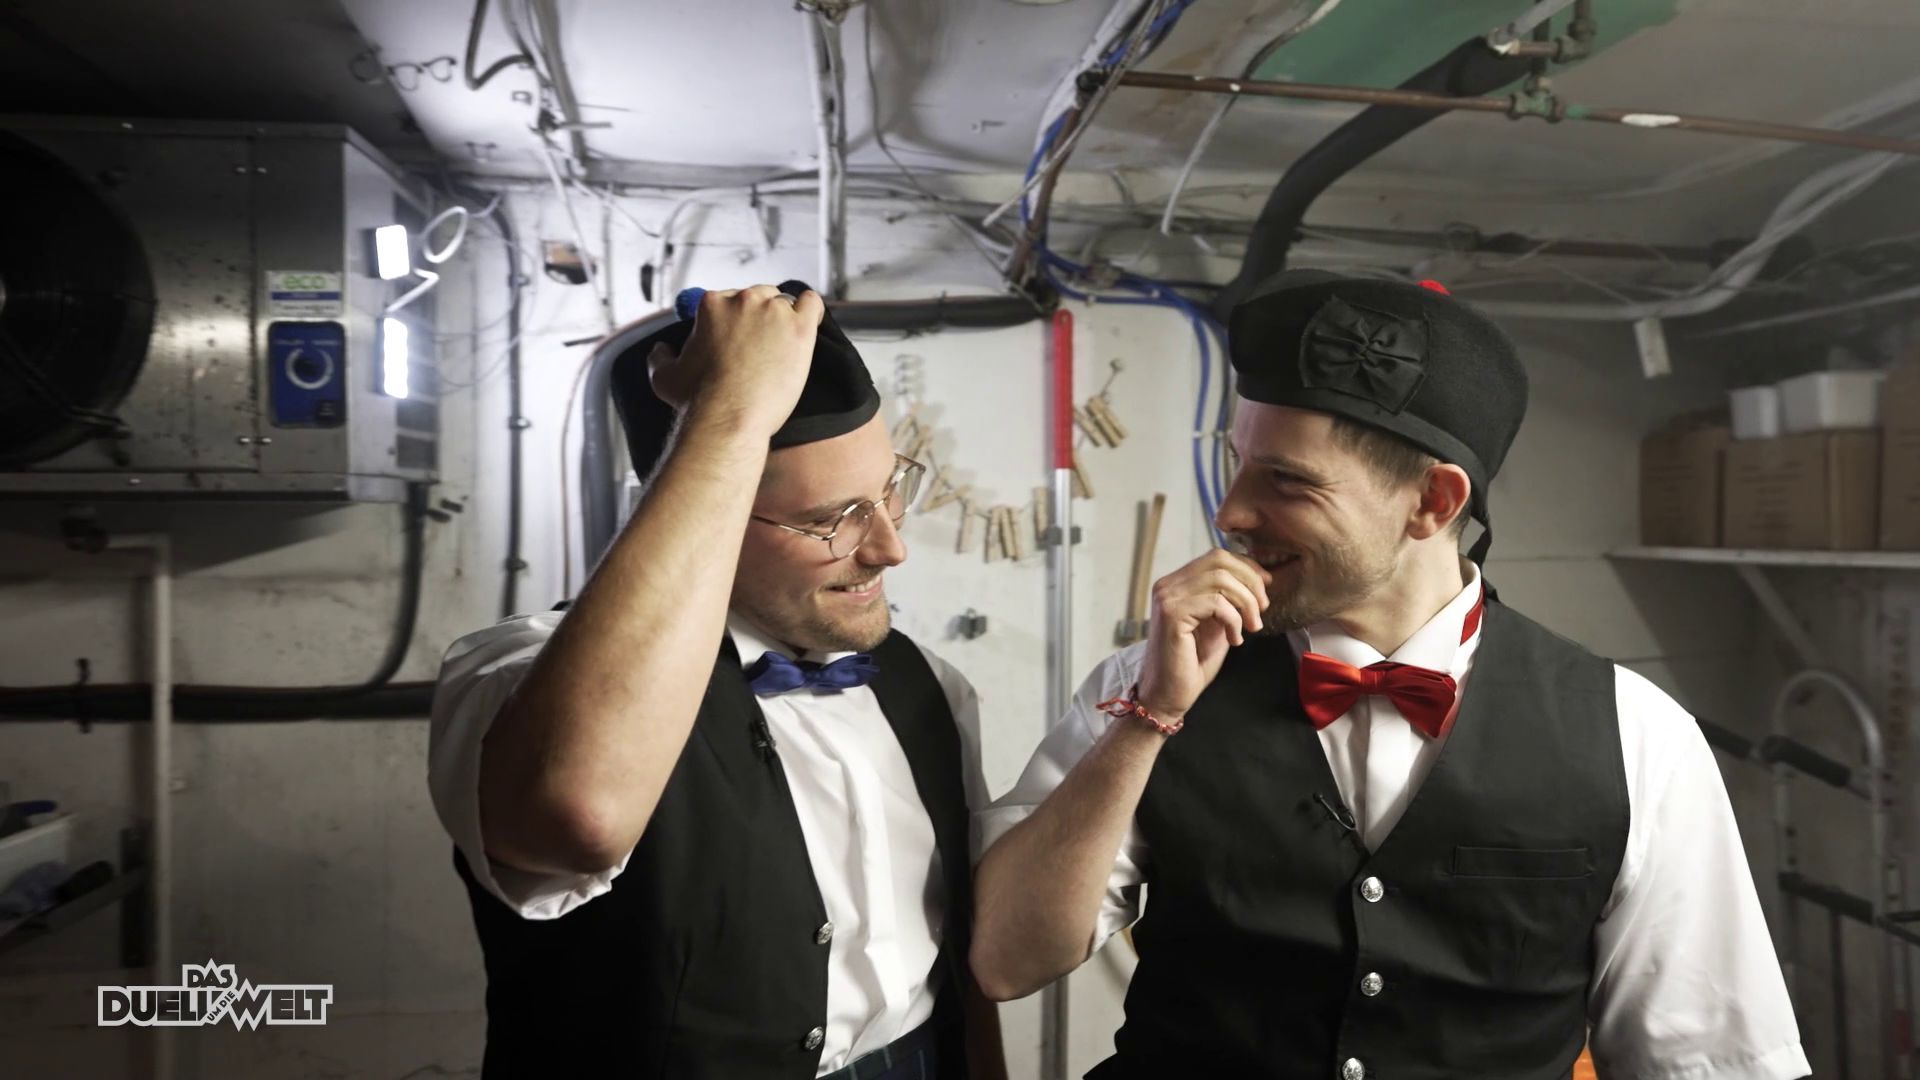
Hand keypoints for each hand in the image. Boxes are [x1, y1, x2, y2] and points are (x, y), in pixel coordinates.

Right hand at [647, 285, 824, 435]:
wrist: (729, 420)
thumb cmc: (697, 402)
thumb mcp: (664, 378)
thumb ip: (659, 357)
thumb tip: (661, 349)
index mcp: (712, 304)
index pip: (729, 299)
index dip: (734, 319)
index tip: (737, 338)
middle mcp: (744, 299)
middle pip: (759, 296)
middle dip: (759, 317)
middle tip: (760, 345)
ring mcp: (774, 312)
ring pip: (785, 302)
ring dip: (784, 318)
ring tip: (783, 344)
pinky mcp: (800, 328)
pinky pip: (811, 303)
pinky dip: (811, 310)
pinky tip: (808, 324)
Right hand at [1135, 550, 1271, 720]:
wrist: (1169, 695)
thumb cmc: (1193, 663)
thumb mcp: (1218, 622)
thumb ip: (1229, 599)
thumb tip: (1258, 579)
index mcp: (1177, 583)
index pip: (1217, 557)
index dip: (1247, 569)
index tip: (1265, 591)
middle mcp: (1168, 585)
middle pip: (1220, 560)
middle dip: (1250, 583)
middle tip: (1260, 611)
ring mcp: (1167, 597)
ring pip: (1221, 579)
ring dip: (1245, 603)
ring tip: (1250, 627)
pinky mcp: (1171, 614)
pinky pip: (1216, 603)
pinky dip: (1233, 620)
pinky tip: (1234, 639)